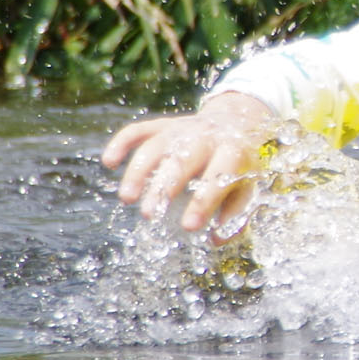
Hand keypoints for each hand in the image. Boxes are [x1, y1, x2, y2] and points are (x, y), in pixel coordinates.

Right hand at [101, 91, 276, 233]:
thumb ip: (236, 213)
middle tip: (148, 214)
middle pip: (181, 160)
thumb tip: (217, 238)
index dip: (203, 202)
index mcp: (232, 152)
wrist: (237, 120)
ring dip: (138, 171)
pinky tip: (109, 162)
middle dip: (163, 187)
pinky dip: (122, 142)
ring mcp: (181, 129)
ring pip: (155, 146)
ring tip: (126, 199)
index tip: (188, 227)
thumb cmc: (239, 164)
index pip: (216, 177)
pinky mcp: (163, 125)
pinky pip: (139, 130)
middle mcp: (205, 137)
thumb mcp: (249, 186)